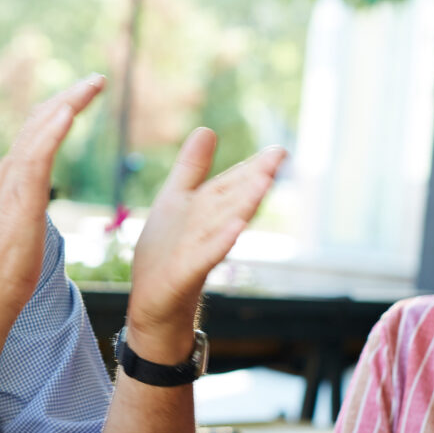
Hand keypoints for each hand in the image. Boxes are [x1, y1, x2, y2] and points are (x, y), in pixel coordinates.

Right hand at [0, 74, 105, 318]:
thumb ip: (27, 203)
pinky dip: (52, 130)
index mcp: (11, 178)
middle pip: (38, 121)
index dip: (59, 109)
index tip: (83, 94)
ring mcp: (12, 184)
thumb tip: (35, 201)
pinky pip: (37, 156)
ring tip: (93, 84)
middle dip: (69, 96)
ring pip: (39, 130)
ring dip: (68, 102)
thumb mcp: (23, 224)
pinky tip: (70, 111)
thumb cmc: (6, 270)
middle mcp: (8, 173)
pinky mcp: (20, 200)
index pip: (36, 132)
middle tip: (98, 79)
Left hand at [126, 128, 286, 361]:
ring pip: (224, 225)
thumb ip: (192, 168)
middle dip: (254, 180)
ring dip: (244, 205)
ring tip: (263, 183)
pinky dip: (220, 242)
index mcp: (206, 210)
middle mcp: (208, 230)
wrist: (153, 304)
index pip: (232, 185)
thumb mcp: (175, 200)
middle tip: (279, 158)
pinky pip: (205, 256)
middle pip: (233, 201)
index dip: (253, 167)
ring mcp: (198, 252)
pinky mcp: (185, 274)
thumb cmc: (166, 253)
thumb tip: (207, 129)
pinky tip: (236, 228)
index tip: (279, 150)